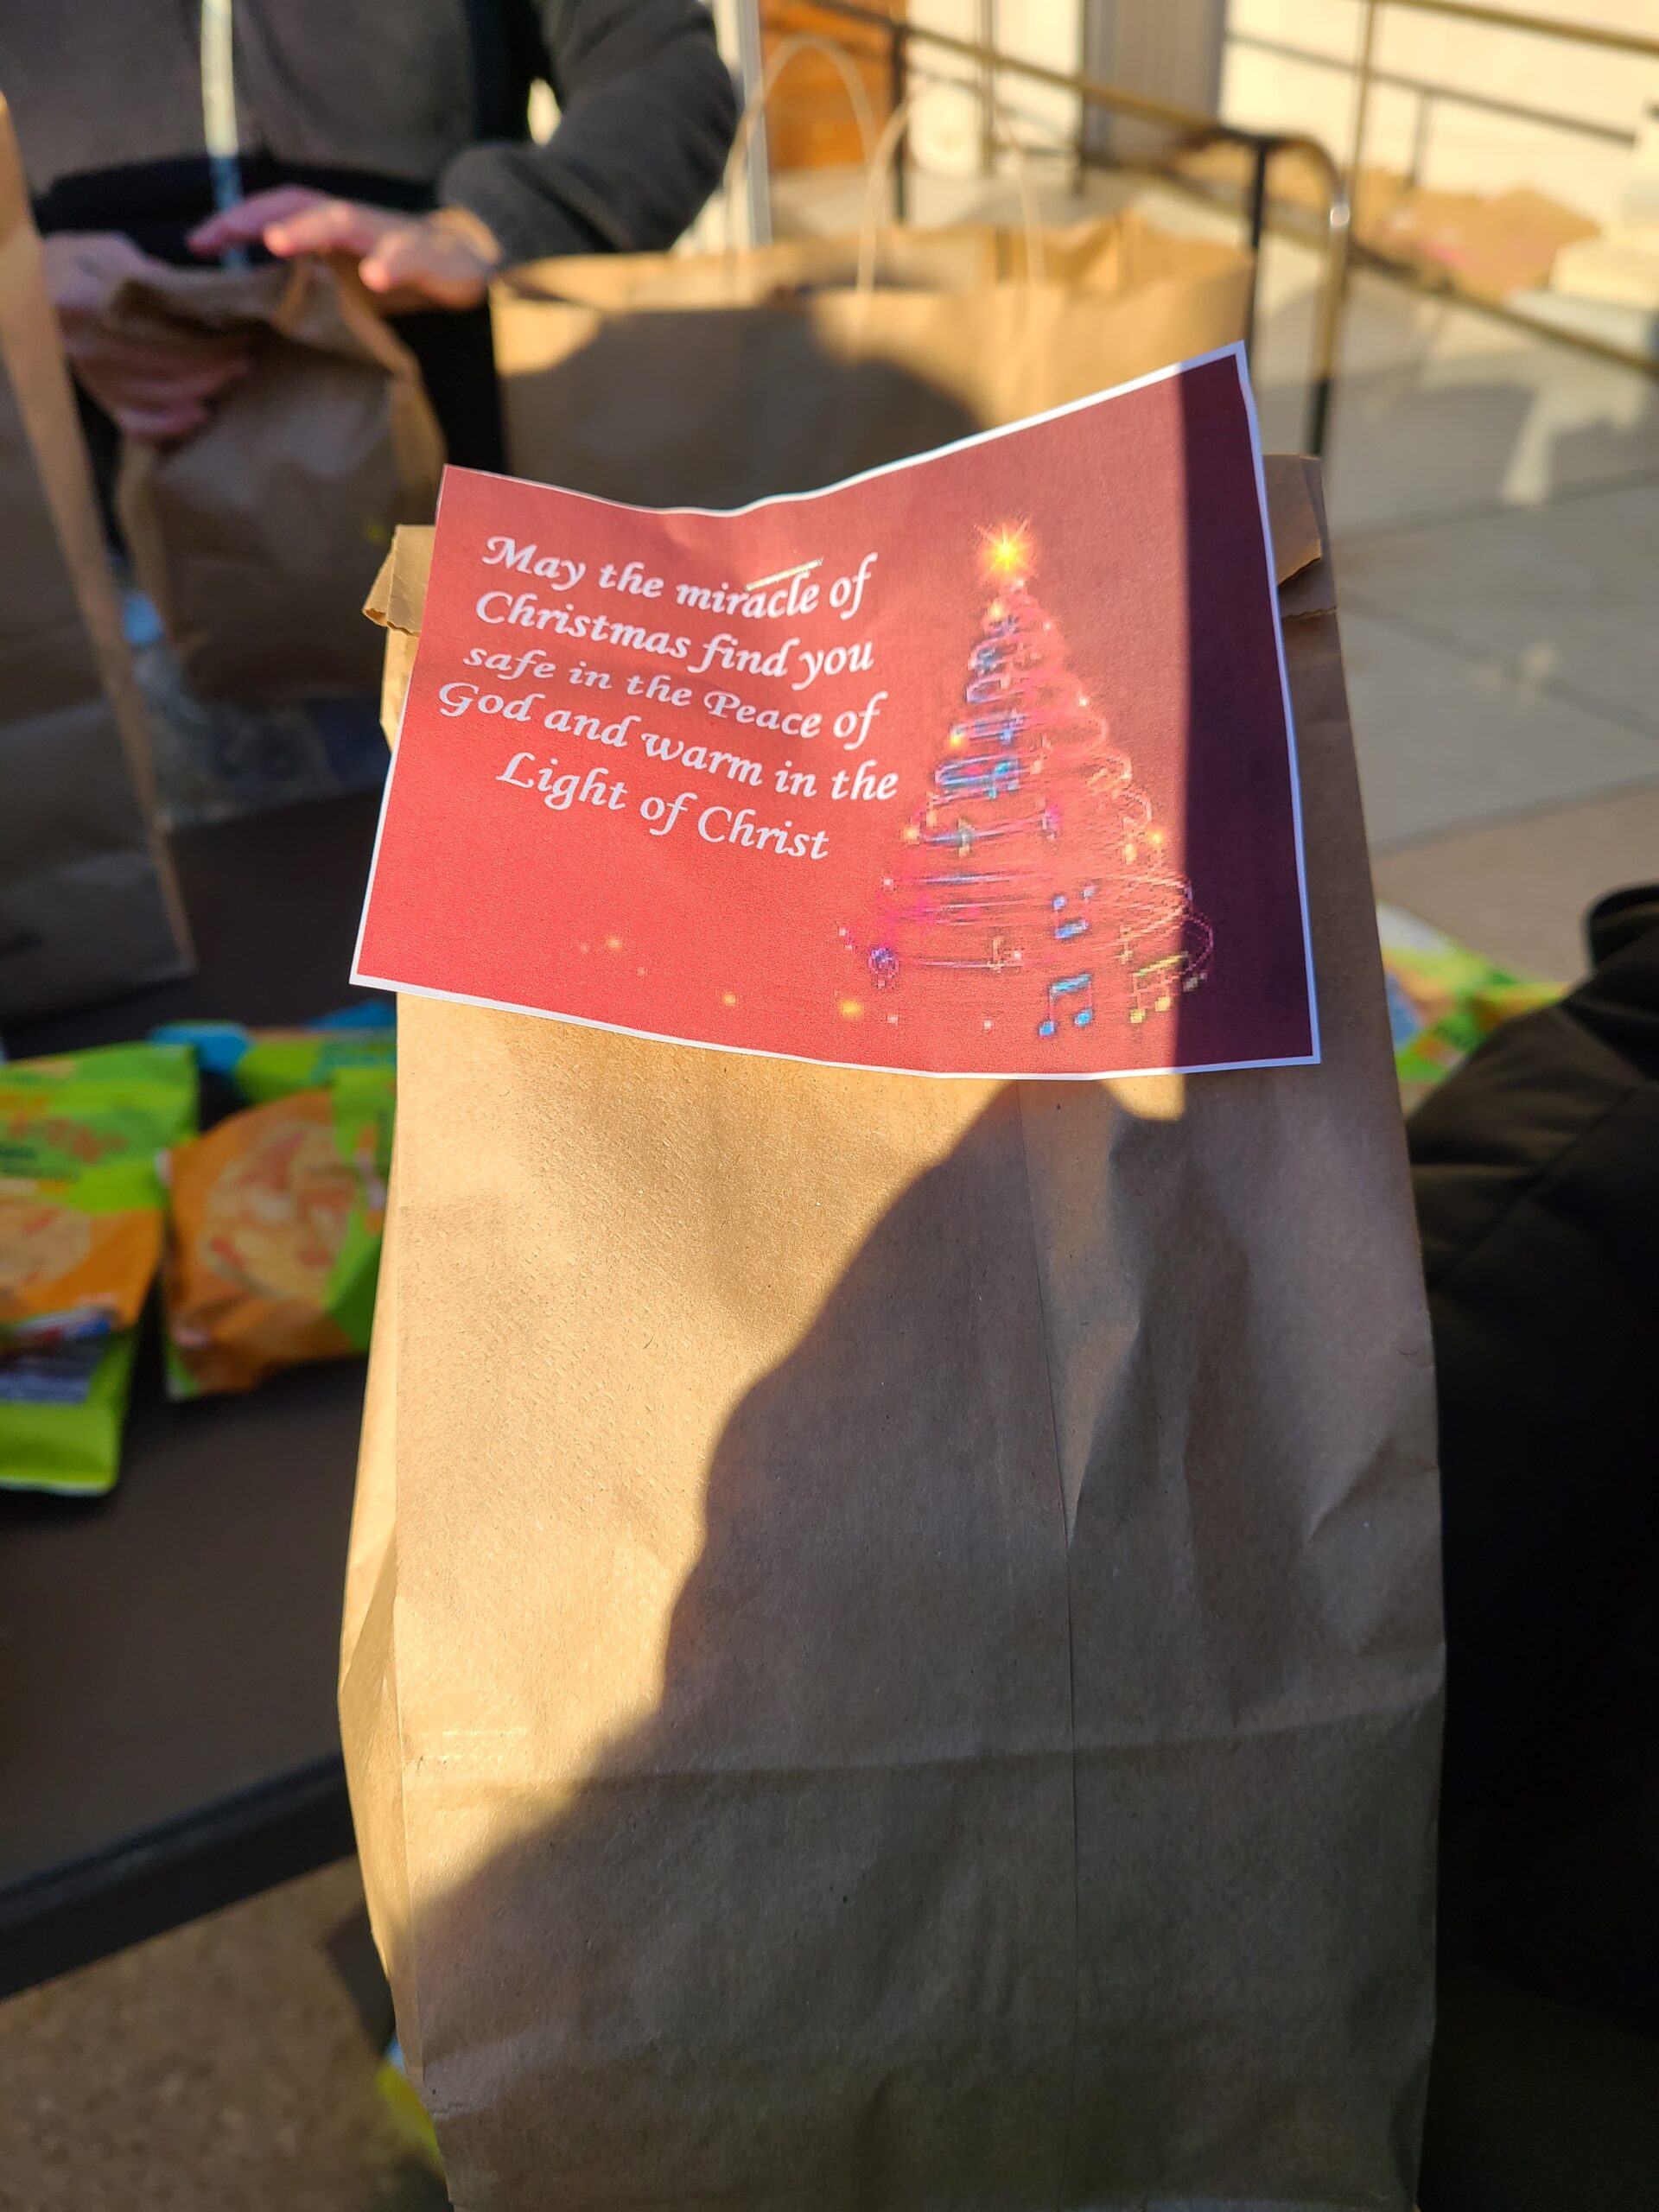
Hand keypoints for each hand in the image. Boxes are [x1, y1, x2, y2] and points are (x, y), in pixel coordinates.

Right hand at [45, 232, 251, 443]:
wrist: (44, 288)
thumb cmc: (82, 263)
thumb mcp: (108, 250)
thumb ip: (146, 272)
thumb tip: (190, 296)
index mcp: (82, 303)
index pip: (157, 329)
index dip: (204, 336)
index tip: (239, 330)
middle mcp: (85, 347)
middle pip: (164, 365)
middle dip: (214, 363)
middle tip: (248, 353)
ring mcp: (93, 378)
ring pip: (159, 396)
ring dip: (205, 389)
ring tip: (238, 373)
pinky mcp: (102, 399)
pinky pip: (138, 426)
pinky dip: (171, 427)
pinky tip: (201, 415)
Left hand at [188, 189, 500, 310]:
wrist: (468, 259)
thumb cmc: (395, 271)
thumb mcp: (345, 280)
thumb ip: (306, 286)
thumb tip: (251, 313)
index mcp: (331, 228)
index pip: (276, 212)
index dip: (237, 222)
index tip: (198, 243)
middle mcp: (354, 222)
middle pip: (300, 205)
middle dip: (259, 216)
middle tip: (222, 235)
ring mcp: (389, 233)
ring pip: (345, 220)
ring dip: (310, 229)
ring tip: (278, 242)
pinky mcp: (428, 253)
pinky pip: (408, 254)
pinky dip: (390, 263)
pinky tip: (375, 278)